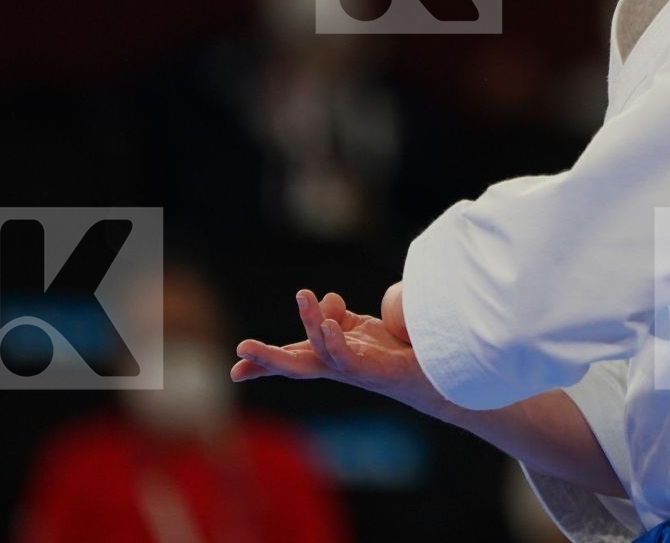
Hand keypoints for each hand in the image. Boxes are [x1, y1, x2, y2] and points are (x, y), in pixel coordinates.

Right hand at [232, 287, 444, 419]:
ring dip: (310, 323)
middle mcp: (336, 366)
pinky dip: (336, 343)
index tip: (234, 369)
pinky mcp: (373, 372)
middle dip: (267, 359)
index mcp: (329, 356)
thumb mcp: (360, 328)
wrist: (435, 374)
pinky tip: (330, 326)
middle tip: (241, 350)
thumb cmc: (395, 353)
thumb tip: (324, 302)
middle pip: (295, 364)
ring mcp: (353, 371)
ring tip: (303, 295)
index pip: (292, 355)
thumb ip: (338, 316)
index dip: (264, 360)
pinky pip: (349, 360)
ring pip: (321, 353)